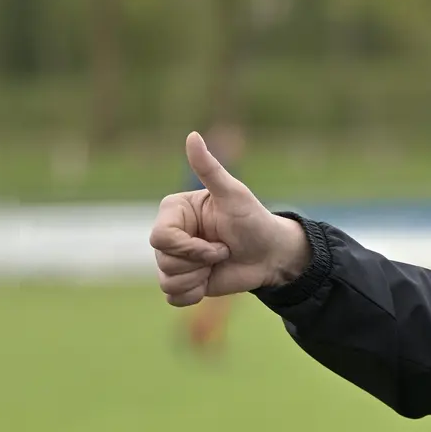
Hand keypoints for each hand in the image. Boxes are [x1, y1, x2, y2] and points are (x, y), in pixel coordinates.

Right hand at [150, 131, 309, 306]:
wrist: (270, 254)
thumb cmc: (254, 221)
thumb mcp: (234, 195)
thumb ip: (210, 169)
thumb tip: (192, 135)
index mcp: (173, 212)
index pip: (160, 238)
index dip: (190, 248)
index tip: (219, 244)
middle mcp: (170, 234)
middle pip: (163, 260)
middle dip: (199, 263)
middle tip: (223, 252)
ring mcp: (174, 259)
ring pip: (166, 280)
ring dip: (198, 279)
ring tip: (218, 264)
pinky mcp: (182, 281)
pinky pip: (172, 296)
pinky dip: (193, 294)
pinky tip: (211, 280)